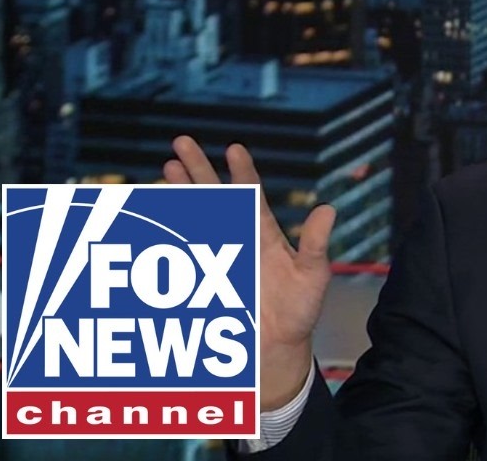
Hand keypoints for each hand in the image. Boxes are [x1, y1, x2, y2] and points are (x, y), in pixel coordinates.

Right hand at [164, 136, 336, 410]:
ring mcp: (218, 254)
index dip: (242, 171)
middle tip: (182, 141)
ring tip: (167, 166)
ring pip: (194, 215)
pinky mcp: (202, 276)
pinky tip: (158, 209)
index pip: (251, 194)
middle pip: (215, 195)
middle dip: (198, 169)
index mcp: (265, 233)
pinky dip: (169, 229)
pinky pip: (181, 249)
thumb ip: (315, 244)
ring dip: (180, 192)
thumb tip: (328, 209)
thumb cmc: (300, 310)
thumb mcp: (313, 275)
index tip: (233, 148)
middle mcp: (239, 237)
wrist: (278, 345)